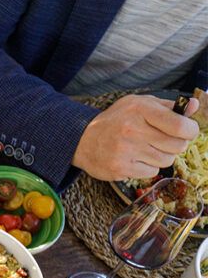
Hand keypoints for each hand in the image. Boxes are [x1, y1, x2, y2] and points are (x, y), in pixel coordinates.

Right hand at [73, 94, 200, 180]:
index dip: (190, 131)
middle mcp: (132, 129)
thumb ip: (167, 106)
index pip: (180, 126)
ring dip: (161, 156)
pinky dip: (148, 167)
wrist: (82, 140)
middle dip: (176, 145)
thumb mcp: (139, 105)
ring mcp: (125, 151)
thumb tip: (194, 107)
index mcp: (140, 110)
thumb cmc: (116, 121)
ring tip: (146, 149)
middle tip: (164, 141)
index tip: (187, 131)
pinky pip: (152, 172)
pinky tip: (136, 159)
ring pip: (166, 160)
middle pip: (177, 146)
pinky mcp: (120, 168)